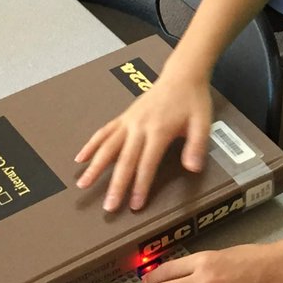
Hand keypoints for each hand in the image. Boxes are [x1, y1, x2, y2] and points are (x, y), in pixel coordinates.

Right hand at [75, 62, 212, 211]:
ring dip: (94, 166)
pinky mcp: (124, 117)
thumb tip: (192, 168)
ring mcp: (129, 121)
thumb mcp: (203, 123)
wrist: (182, 75)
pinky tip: (80, 158)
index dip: (140, 185)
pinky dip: (91, 145)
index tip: (134, 205)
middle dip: (116, 185)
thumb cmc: (193, 101)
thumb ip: (197, 146)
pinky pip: (104, 132)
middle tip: (108, 207)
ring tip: (83, 184)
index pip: (147, 163)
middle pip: (124, 160)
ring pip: (107, 146)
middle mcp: (139, 127)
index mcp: (159, 130)